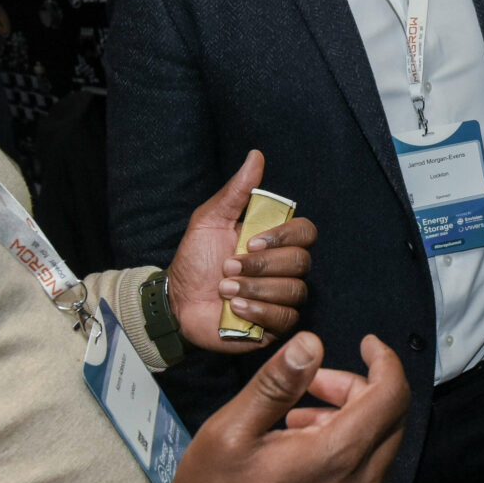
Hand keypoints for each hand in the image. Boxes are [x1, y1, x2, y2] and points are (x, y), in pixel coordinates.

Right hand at [156, 333, 408, 482]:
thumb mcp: (232, 430)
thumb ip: (277, 383)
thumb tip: (311, 344)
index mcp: (337, 457)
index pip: (392, 396)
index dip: (385, 361)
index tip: (367, 344)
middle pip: (391, 420)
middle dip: (361, 389)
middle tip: (313, 382)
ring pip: (380, 449)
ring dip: (352, 421)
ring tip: (297, 418)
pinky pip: (367, 478)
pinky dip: (349, 452)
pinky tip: (303, 452)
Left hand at [166, 150, 315, 350]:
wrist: (177, 301)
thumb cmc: (195, 259)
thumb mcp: (210, 220)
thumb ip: (236, 192)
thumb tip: (256, 156)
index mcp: (275, 241)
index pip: (305, 232)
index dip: (284, 236)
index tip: (251, 241)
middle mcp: (285, 268)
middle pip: (301, 262)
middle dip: (261, 266)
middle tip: (227, 267)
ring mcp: (282, 297)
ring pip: (294, 291)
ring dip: (255, 288)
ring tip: (225, 289)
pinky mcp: (276, 326)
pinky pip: (286, 318)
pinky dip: (259, 311)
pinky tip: (236, 308)